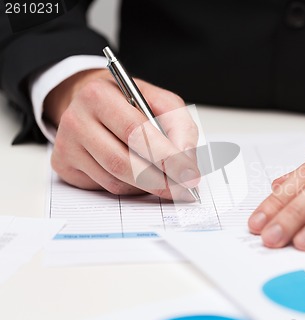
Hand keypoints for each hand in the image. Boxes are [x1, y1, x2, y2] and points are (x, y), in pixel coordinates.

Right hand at [44, 69, 199, 199]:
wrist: (94, 103)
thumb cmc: (130, 103)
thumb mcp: (161, 102)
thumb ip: (180, 127)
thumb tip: (187, 161)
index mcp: (99, 96)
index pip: (136, 133)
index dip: (166, 157)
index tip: (189, 174)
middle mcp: (77, 120)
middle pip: (123, 162)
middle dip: (160, 180)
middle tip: (183, 189)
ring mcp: (67, 146)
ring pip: (115, 180)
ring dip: (147, 186)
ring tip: (166, 180)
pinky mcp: (65, 166)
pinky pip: (105, 187)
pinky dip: (130, 187)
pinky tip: (139, 176)